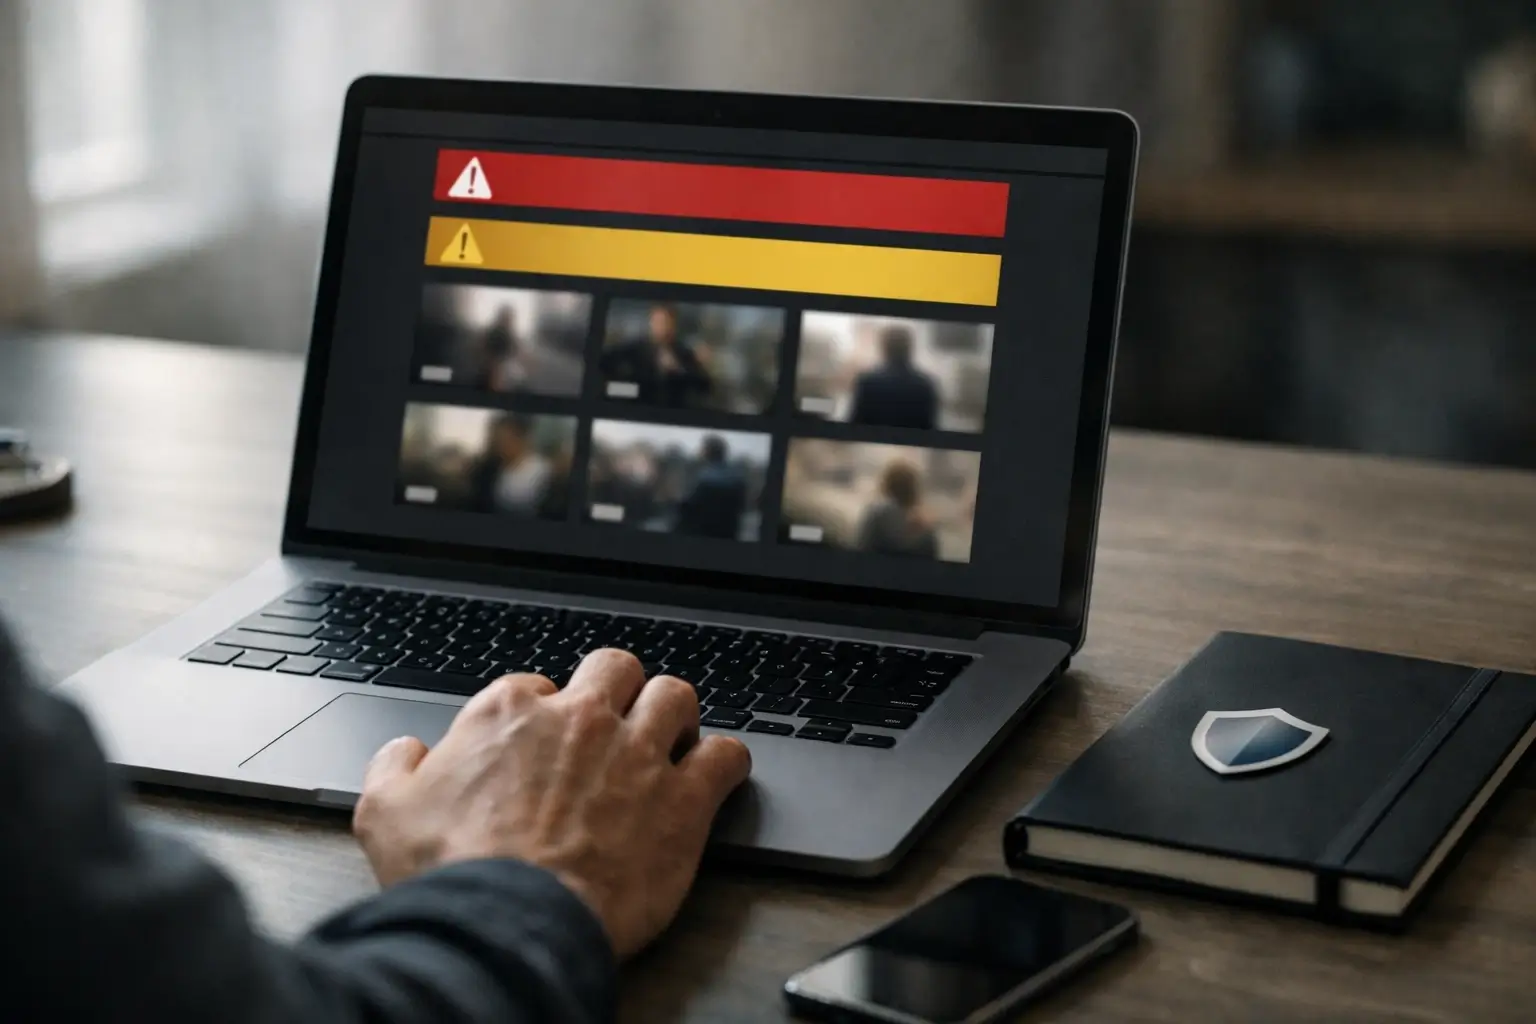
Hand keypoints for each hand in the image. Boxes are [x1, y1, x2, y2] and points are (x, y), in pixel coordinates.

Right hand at [352, 649, 752, 958]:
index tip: (547, 742)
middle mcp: (581, 720)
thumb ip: (395, 768)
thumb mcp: (385, 814)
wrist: (512, 924)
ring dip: (676, 715)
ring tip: (672, 738)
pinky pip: (726, 756)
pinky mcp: (682, 799)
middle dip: (619, 689)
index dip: (545, 713)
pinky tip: (718, 775)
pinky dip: (727, 762)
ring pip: (677, 695)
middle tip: (618, 721)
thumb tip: (405, 753)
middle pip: (617, 668)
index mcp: (512, 713)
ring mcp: (637, 754)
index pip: (538, 685)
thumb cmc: (454, 873)